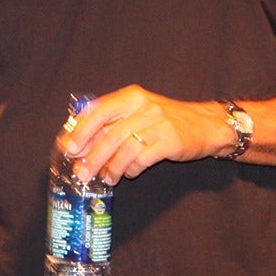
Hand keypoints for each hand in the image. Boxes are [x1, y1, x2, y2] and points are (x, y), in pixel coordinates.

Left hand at [57, 86, 231, 183]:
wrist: (207, 125)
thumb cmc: (167, 120)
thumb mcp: (139, 113)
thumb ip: (113, 123)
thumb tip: (81, 143)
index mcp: (131, 96)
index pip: (99, 111)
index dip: (82, 130)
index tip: (69, 148)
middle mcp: (143, 106)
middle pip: (110, 134)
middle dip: (92, 156)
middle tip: (82, 172)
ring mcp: (158, 123)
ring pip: (124, 148)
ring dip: (111, 167)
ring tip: (106, 178)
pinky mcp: (170, 141)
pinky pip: (143, 158)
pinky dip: (131, 169)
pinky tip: (128, 174)